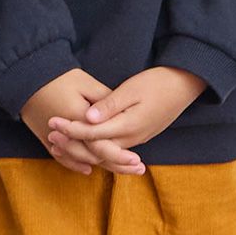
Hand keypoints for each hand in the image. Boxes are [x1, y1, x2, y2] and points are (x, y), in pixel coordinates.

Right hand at [19, 68, 147, 175]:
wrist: (26, 77)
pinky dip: (76, 163)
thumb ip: (104, 100)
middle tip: (137, 168)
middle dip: (117, 164)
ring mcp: (54, 139)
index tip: (137, 160)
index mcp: (79, 120)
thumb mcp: (85, 83)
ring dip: (101, 166)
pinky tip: (88, 168)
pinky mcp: (45, 138)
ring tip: (120, 170)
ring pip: (81, 159)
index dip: (121, 155)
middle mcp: (67, 135)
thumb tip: (122, 112)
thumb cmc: (58, 76)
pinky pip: (63, 158)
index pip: (103, 145)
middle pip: (95, 156)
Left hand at [46, 67, 206, 154]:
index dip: (70, 128)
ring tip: (62, 140)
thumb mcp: (132, 89)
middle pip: (96, 148)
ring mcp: (136, 139)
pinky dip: (96, 148)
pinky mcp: (139, 136)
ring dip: (82, 147)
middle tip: (50, 133)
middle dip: (71, 142)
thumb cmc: (158, 82)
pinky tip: (86, 143)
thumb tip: (88, 117)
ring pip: (104, 152)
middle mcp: (131, 138)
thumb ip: (110, 105)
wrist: (185, 86)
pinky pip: (113, 149)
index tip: (52, 121)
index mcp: (128, 126)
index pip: (92, 133)